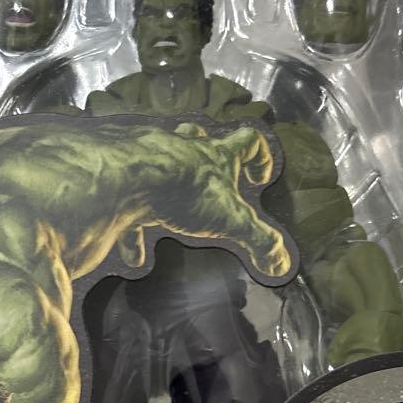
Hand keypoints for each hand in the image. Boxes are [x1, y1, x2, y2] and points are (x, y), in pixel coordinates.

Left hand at [113, 122, 291, 280]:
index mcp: (214, 155)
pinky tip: (135, 257)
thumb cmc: (182, 191)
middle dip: (206, 156)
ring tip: (171, 219)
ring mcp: (149, 159)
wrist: (123, 180)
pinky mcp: (121, 180)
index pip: (248, 140)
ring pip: (160, 164)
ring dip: (167, 189)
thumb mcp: (231, 220)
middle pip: (198, 138)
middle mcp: (182, 150)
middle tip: (212, 183)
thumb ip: (259, 241)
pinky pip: (127, 203)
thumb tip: (282, 264)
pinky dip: (133, 231)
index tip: (259, 181)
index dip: (260, 157)